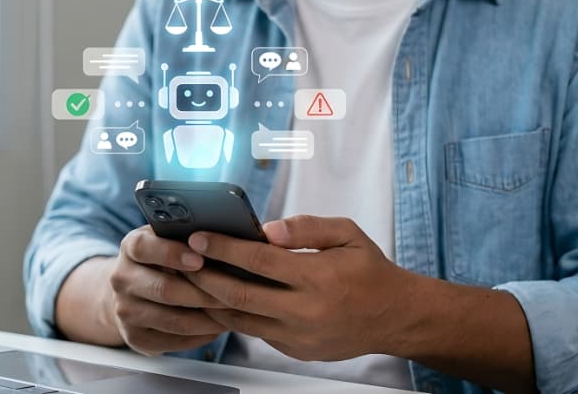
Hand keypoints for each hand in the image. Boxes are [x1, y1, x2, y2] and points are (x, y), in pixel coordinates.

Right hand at [107, 225, 227, 355]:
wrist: (133, 290)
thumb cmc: (163, 258)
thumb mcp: (168, 238)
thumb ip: (187, 236)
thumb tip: (224, 238)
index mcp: (130, 247)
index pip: (145, 248)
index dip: (172, 254)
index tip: (200, 259)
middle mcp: (122, 278)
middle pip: (164, 290)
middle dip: (204, 292)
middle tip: (233, 292)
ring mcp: (125, 311)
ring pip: (174, 320)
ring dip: (208, 318)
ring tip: (233, 312)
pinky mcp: (134, 337)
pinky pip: (174, 341)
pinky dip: (201, 336)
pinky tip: (218, 326)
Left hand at [183, 215, 416, 360]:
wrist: (395, 317)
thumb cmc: (369, 270)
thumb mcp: (348, 234)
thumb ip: (307, 227)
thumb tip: (267, 229)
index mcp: (318, 277)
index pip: (259, 261)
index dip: (224, 248)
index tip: (199, 236)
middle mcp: (305, 311)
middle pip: (239, 295)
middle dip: (204, 276)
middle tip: (182, 259)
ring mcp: (298, 336)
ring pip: (240, 319)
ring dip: (209, 299)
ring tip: (190, 279)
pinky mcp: (294, 350)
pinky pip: (254, 332)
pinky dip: (232, 314)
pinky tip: (217, 297)